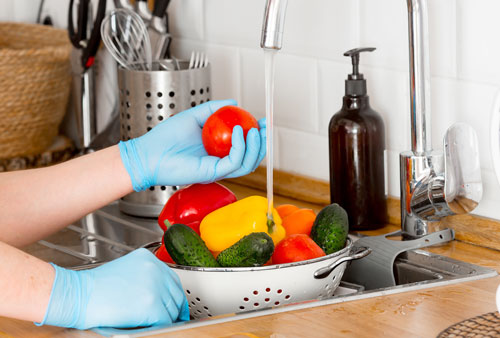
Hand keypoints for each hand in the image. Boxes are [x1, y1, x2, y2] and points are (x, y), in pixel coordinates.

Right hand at [37, 249, 188, 328]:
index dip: (176, 294)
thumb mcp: (125, 269)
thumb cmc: (94, 286)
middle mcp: (155, 269)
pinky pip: (165, 319)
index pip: (172, 278)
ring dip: (168, 317)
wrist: (78, 295)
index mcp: (148, 258)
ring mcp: (154, 286)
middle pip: (175, 292)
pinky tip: (152, 326)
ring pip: (172, 308)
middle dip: (176, 307)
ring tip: (160, 322)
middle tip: (175, 317)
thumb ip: (144, 276)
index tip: (177, 303)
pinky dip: (161, 325)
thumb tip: (159, 292)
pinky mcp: (151, 305)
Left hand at [118, 99, 266, 190]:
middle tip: (267, 127)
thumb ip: (213, 109)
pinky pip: (234, 162)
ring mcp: (217, 169)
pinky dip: (240, 147)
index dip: (257, 135)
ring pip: (247, 163)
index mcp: (217, 151)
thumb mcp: (194, 116)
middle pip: (251, 157)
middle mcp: (220, 162)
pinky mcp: (213, 172)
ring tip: (255, 129)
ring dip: (256, 146)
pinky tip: (239, 131)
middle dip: (263, 142)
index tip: (263, 121)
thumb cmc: (165, 138)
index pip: (243, 146)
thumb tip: (234, 102)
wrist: (149, 153)